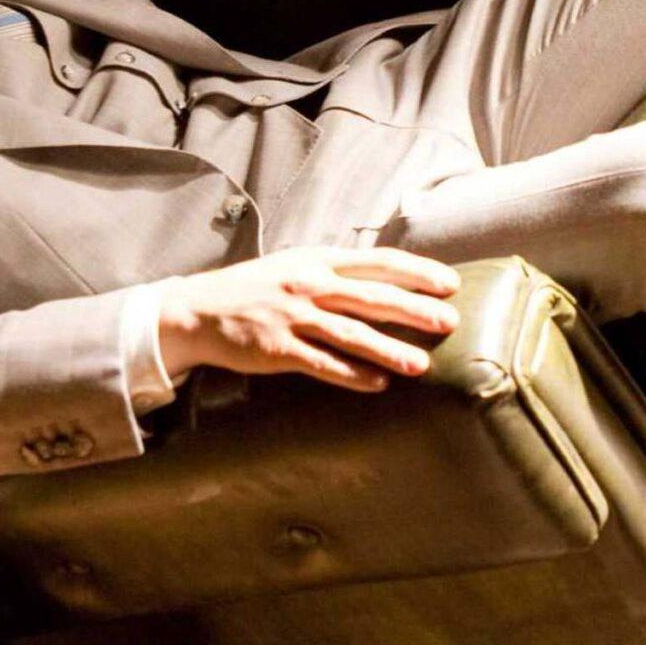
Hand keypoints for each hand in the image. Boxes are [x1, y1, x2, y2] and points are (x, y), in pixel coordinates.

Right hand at [152, 246, 461, 393]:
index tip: (449, 284)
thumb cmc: (255, 288)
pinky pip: (321, 363)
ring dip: (388, 349)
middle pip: (371, 296)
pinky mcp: (277, 349)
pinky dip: (351, 374)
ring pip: (350, 333)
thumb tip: (387, 278)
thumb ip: (337, 271)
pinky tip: (377, 384)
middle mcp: (309, 284)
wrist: (197, 310)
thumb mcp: (296, 265)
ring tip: (420, 365)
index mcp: (319, 260)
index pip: (378, 261)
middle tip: (449, 322)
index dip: (417, 272)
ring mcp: (292, 317)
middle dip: (413, 309)